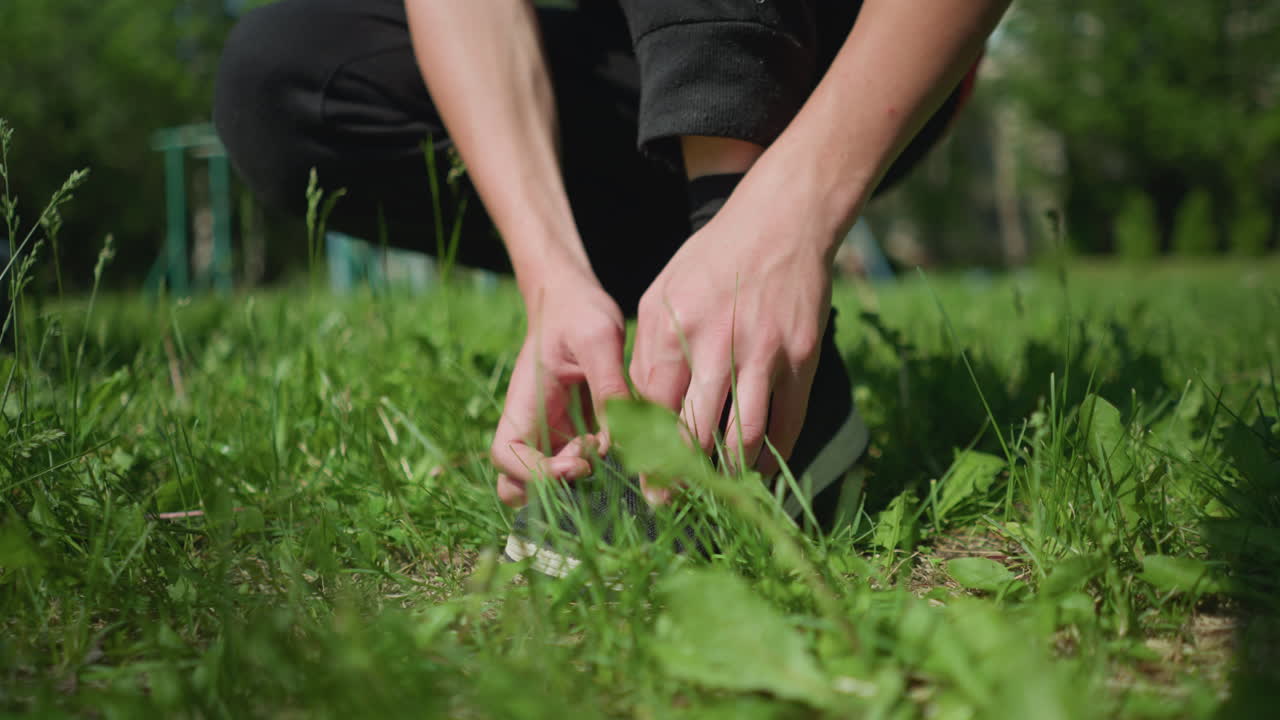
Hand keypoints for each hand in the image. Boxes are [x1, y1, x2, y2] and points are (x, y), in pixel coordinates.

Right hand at [492, 272, 630, 505]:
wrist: (574, 300)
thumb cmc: (579, 312)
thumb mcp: (599, 339)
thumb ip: (609, 385)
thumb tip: (620, 435)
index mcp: (523, 403)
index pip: (506, 455)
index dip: (535, 472)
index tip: (578, 463)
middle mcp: (530, 425)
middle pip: (516, 483)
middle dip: (549, 489)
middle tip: (591, 465)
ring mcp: (549, 433)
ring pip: (544, 484)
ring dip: (571, 485)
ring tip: (605, 454)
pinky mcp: (571, 434)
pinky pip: (574, 468)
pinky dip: (594, 472)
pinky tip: (620, 449)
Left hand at [629, 202, 834, 479]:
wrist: (783, 221)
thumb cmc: (712, 259)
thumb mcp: (661, 292)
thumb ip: (647, 351)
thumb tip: (637, 412)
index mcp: (672, 329)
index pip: (650, 409)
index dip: (643, 450)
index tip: (639, 480)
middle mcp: (716, 345)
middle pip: (693, 432)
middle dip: (678, 477)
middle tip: (669, 504)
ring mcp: (763, 354)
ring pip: (743, 438)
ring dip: (727, 475)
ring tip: (713, 496)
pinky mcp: (801, 359)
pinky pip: (787, 425)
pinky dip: (772, 458)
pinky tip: (757, 474)